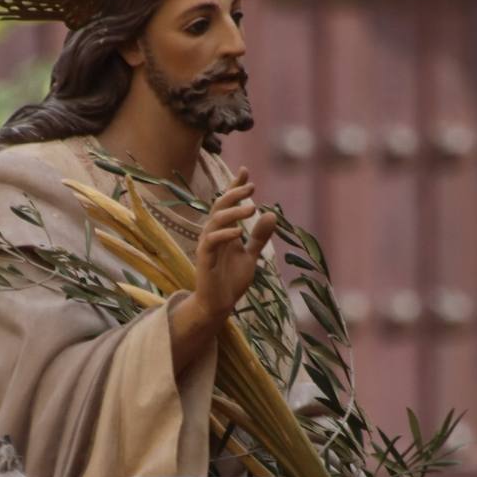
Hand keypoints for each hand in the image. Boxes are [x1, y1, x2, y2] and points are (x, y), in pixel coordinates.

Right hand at [191, 167, 275, 325]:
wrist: (219, 305)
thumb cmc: (231, 281)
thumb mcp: (250, 256)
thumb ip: (259, 237)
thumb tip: (273, 215)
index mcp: (223, 232)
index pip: (227, 204)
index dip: (235, 187)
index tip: (245, 171)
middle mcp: (213, 234)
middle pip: (220, 206)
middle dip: (234, 194)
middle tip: (252, 187)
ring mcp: (207, 246)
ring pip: (215, 220)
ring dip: (233, 212)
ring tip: (252, 208)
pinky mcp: (204, 259)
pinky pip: (211, 241)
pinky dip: (224, 234)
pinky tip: (239, 232)